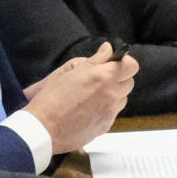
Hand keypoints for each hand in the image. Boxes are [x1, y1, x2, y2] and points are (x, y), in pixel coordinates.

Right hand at [18, 44, 138, 151]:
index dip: (125, 63)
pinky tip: (88, 111)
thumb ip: (95, 59)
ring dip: (113, 95)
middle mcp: (112, 95)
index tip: (113, 64)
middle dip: (118, 79)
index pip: (132, 66)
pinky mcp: (105, 127)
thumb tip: (108, 48)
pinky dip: (105, 110)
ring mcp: (110, 113)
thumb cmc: (53, 96)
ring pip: (122, 99)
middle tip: (99, 80)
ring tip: (92, 96)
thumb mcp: (72, 71)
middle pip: (129, 83)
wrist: (44, 129)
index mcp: (105, 78)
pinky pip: (112, 114)